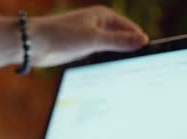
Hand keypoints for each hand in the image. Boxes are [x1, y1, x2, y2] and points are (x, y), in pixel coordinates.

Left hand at [30, 5, 148, 66]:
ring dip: (118, 58)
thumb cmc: (61, 36)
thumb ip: (119, 41)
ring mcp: (90, 37)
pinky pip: (100, 56)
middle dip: (131, 51)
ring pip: (111, 49)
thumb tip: (143, 40)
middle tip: (142, 68)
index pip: (131, 29)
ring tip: (130, 72)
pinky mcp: (81, 49)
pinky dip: (106, 62)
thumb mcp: (94, 39)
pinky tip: (112, 73)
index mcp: (104, 16)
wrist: (34, 44)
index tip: (153, 56)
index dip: (141, 41)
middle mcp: (98, 25)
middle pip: (122, 39)